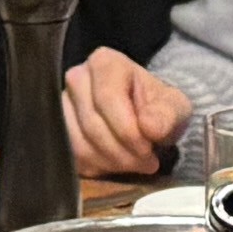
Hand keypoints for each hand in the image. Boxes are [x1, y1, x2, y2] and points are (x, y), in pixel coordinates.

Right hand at [61, 49, 188, 181]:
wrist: (144, 117)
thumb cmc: (157, 108)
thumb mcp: (174, 107)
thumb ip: (167, 115)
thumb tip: (150, 127)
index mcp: (105, 63)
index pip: (108, 99)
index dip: (129, 131)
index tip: (149, 149)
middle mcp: (77, 78)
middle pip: (93, 125)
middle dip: (123, 152)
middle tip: (147, 163)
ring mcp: (62, 105)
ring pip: (79, 144)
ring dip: (111, 163)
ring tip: (134, 164)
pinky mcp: (57, 131)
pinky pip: (72, 158)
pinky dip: (97, 168)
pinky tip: (117, 165)